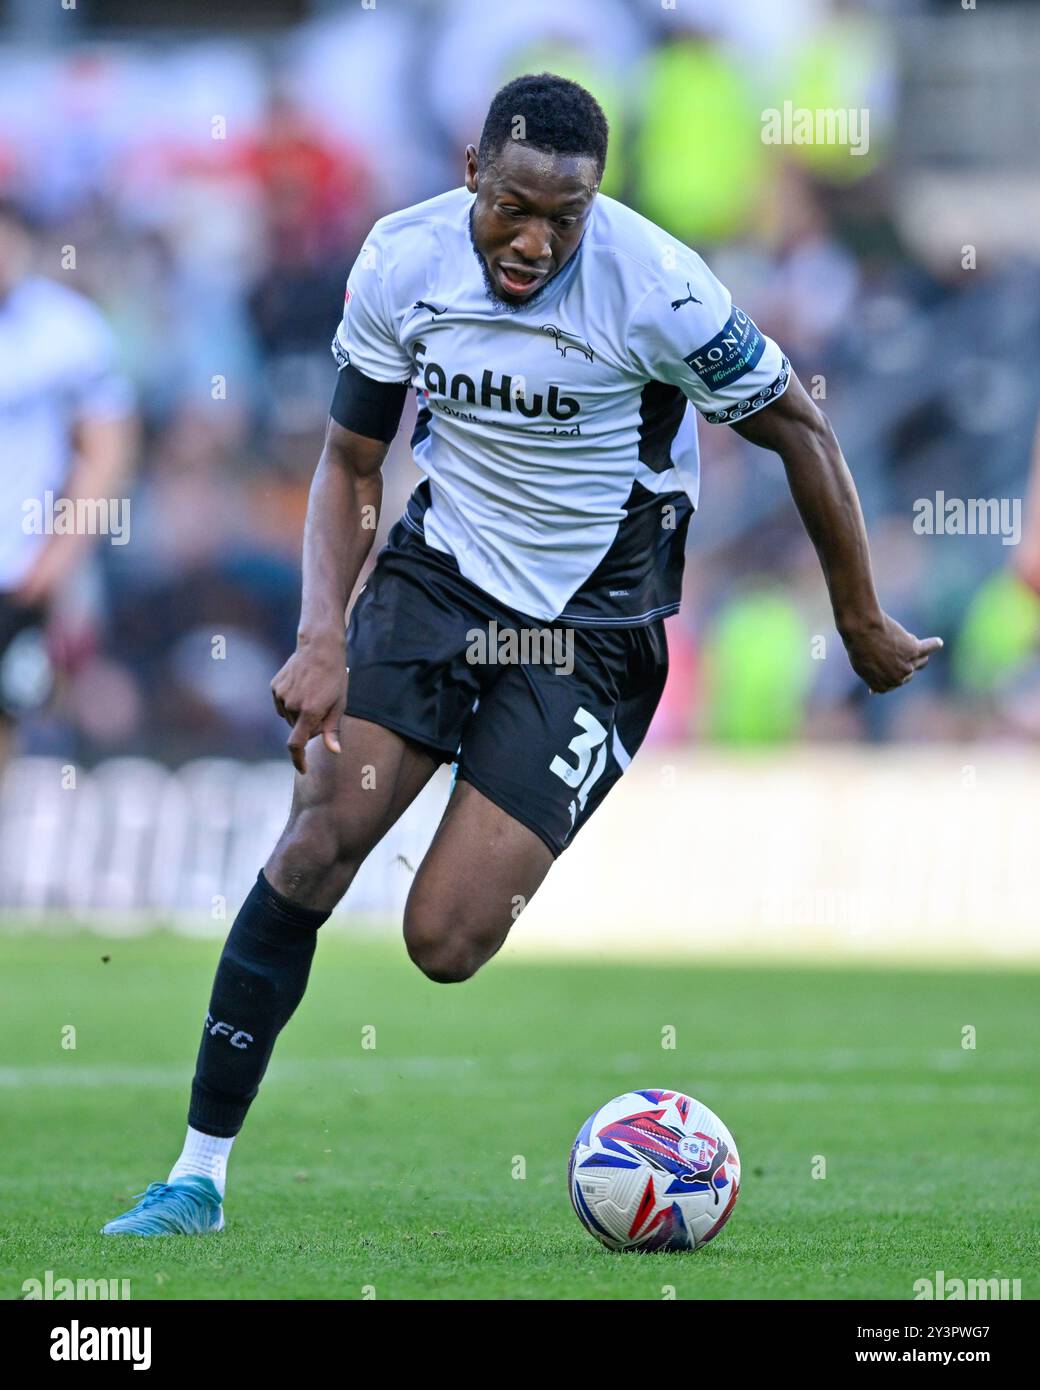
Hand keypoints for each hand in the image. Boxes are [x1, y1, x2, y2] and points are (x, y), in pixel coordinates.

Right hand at [270, 636, 347, 772]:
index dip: (299, 760)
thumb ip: (333, 729)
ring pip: (289, 718)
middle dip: (310, 727)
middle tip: (323, 710)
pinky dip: (291, 704)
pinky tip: (302, 689)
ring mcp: (281, 695)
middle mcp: (292, 705)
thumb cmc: (334, 677)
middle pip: (298, 730)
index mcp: (309, 711)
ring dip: (300, 715)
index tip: (303, 770)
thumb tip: (334, 751)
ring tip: (313, 695)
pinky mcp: (275, 687)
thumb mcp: (339, 703)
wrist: (319, 647)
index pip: (297, 744)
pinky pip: (282, 705)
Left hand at [840, 612, 941, 693]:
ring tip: (903, 639)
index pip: (897, 681)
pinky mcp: (914, 650)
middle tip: (887, 645)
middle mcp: (898, 679)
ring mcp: (907, 666)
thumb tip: (874, 692)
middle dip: (902, 659)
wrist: (861, 629)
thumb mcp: (862, 668)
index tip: (888, 661)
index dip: (894, 669)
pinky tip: (937, 643)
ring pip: (921, 660)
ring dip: (915, 650)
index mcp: (883, 686)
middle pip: (909, 671)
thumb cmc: (858, 647)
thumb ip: (872, 679)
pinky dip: (933, 645)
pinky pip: (929, 648)